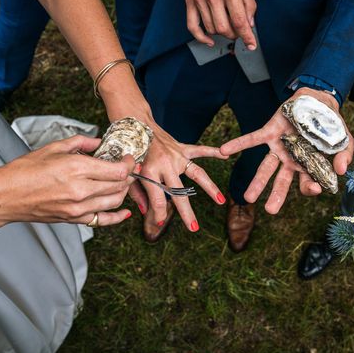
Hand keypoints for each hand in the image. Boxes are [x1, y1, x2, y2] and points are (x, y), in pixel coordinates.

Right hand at [0, 135, 134, 225]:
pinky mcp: (74, 219)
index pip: (117, 170)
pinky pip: (103, 220)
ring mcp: (78, 208)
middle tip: (130, 169)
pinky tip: (125, 212)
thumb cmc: (25, 170)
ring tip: (124, 183)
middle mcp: (80, 190)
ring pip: (115, 201)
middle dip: (129, 176)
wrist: (5, 195)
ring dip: (124, 191)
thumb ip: (81, 143)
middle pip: (119, 185)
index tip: (130, 159)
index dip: (129, 164)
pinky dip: (117, 217)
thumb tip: (100, 142)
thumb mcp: (53, 148)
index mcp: (76, 168)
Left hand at [126, 120, 228, 237]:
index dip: (158, 212)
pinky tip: (225, 155)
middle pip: (178, 192)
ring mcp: (176, 156)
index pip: (157, 198)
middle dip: (186, 212)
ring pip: (197, 174)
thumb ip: (137, 193)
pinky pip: (200, 150)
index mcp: (148, 171)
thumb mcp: (128, 174)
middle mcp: (165, 164)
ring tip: (220, 201)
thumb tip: (145, 212)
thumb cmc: (129, 151)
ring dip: (210, 188)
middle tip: (194, 228)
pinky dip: (212, 152)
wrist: (133, 124)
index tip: (159, 222)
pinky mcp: (181, 148)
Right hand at [181, 0, 256, 49]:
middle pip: (224, 28)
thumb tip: (250, 22)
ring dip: (222, 34)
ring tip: (228, 27)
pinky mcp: (189, 1)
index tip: (251, 44)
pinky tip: (209, 40)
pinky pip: (192, 26)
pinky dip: (201, 37)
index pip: (239, 19)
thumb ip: (249, 1)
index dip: (247, 36)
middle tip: (240, 31)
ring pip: (211, 29)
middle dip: (235, 35)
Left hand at [220, 88, 353, 213]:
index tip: (314, 188)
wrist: (320, 102)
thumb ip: (343, 156)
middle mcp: (291, 160)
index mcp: (308, 166)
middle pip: (282, 182)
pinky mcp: (270, 132)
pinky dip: (238, 145)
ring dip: (256, 182)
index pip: (306, 183)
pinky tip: (223, 151)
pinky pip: (252, 140)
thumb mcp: (343, 142)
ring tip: (247, 198)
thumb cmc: (332, 127)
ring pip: (265, 167)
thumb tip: (341, 171)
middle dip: (276, 196)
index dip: (310, 187)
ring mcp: (279, 147)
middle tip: (270, 210)